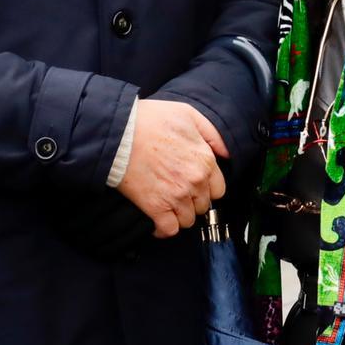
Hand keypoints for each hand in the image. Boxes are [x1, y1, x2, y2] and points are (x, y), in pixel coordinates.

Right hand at [116, 100, 228, 238]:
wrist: (119, 133)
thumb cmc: (149, 120)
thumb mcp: (187, 114)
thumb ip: (211, 133)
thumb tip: (226, 153)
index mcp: (205, 160)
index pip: (218, 189)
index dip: (205, 188)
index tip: (193, 185)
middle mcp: (195, 181)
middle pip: (202, 206)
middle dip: (191, 201)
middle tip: (175, 192)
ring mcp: (177, 196)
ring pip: (188, 220)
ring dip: (178, 215)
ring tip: (166, 204)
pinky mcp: (156, 208)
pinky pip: (169, 230)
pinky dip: (163, 229)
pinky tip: (157, 220)